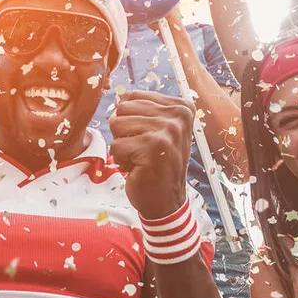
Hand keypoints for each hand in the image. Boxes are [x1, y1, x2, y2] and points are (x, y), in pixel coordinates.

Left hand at [109, 91, 193, 218]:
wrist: (166, 201)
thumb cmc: (158, 164)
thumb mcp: (158, 129)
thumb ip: (143, 109)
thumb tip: (119, 98)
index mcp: (182, 107)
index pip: (133, 96)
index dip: (130, 119)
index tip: (148, 138)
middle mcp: (178, 115)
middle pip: (122, 108)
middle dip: (123, 131)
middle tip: (141, 149)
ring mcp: (167, 130)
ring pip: (116, 124)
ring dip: (122, 145)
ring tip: (139, 157)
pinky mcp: (153, 147)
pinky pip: (115, 145)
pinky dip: (121, 160)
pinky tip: (138, 168)